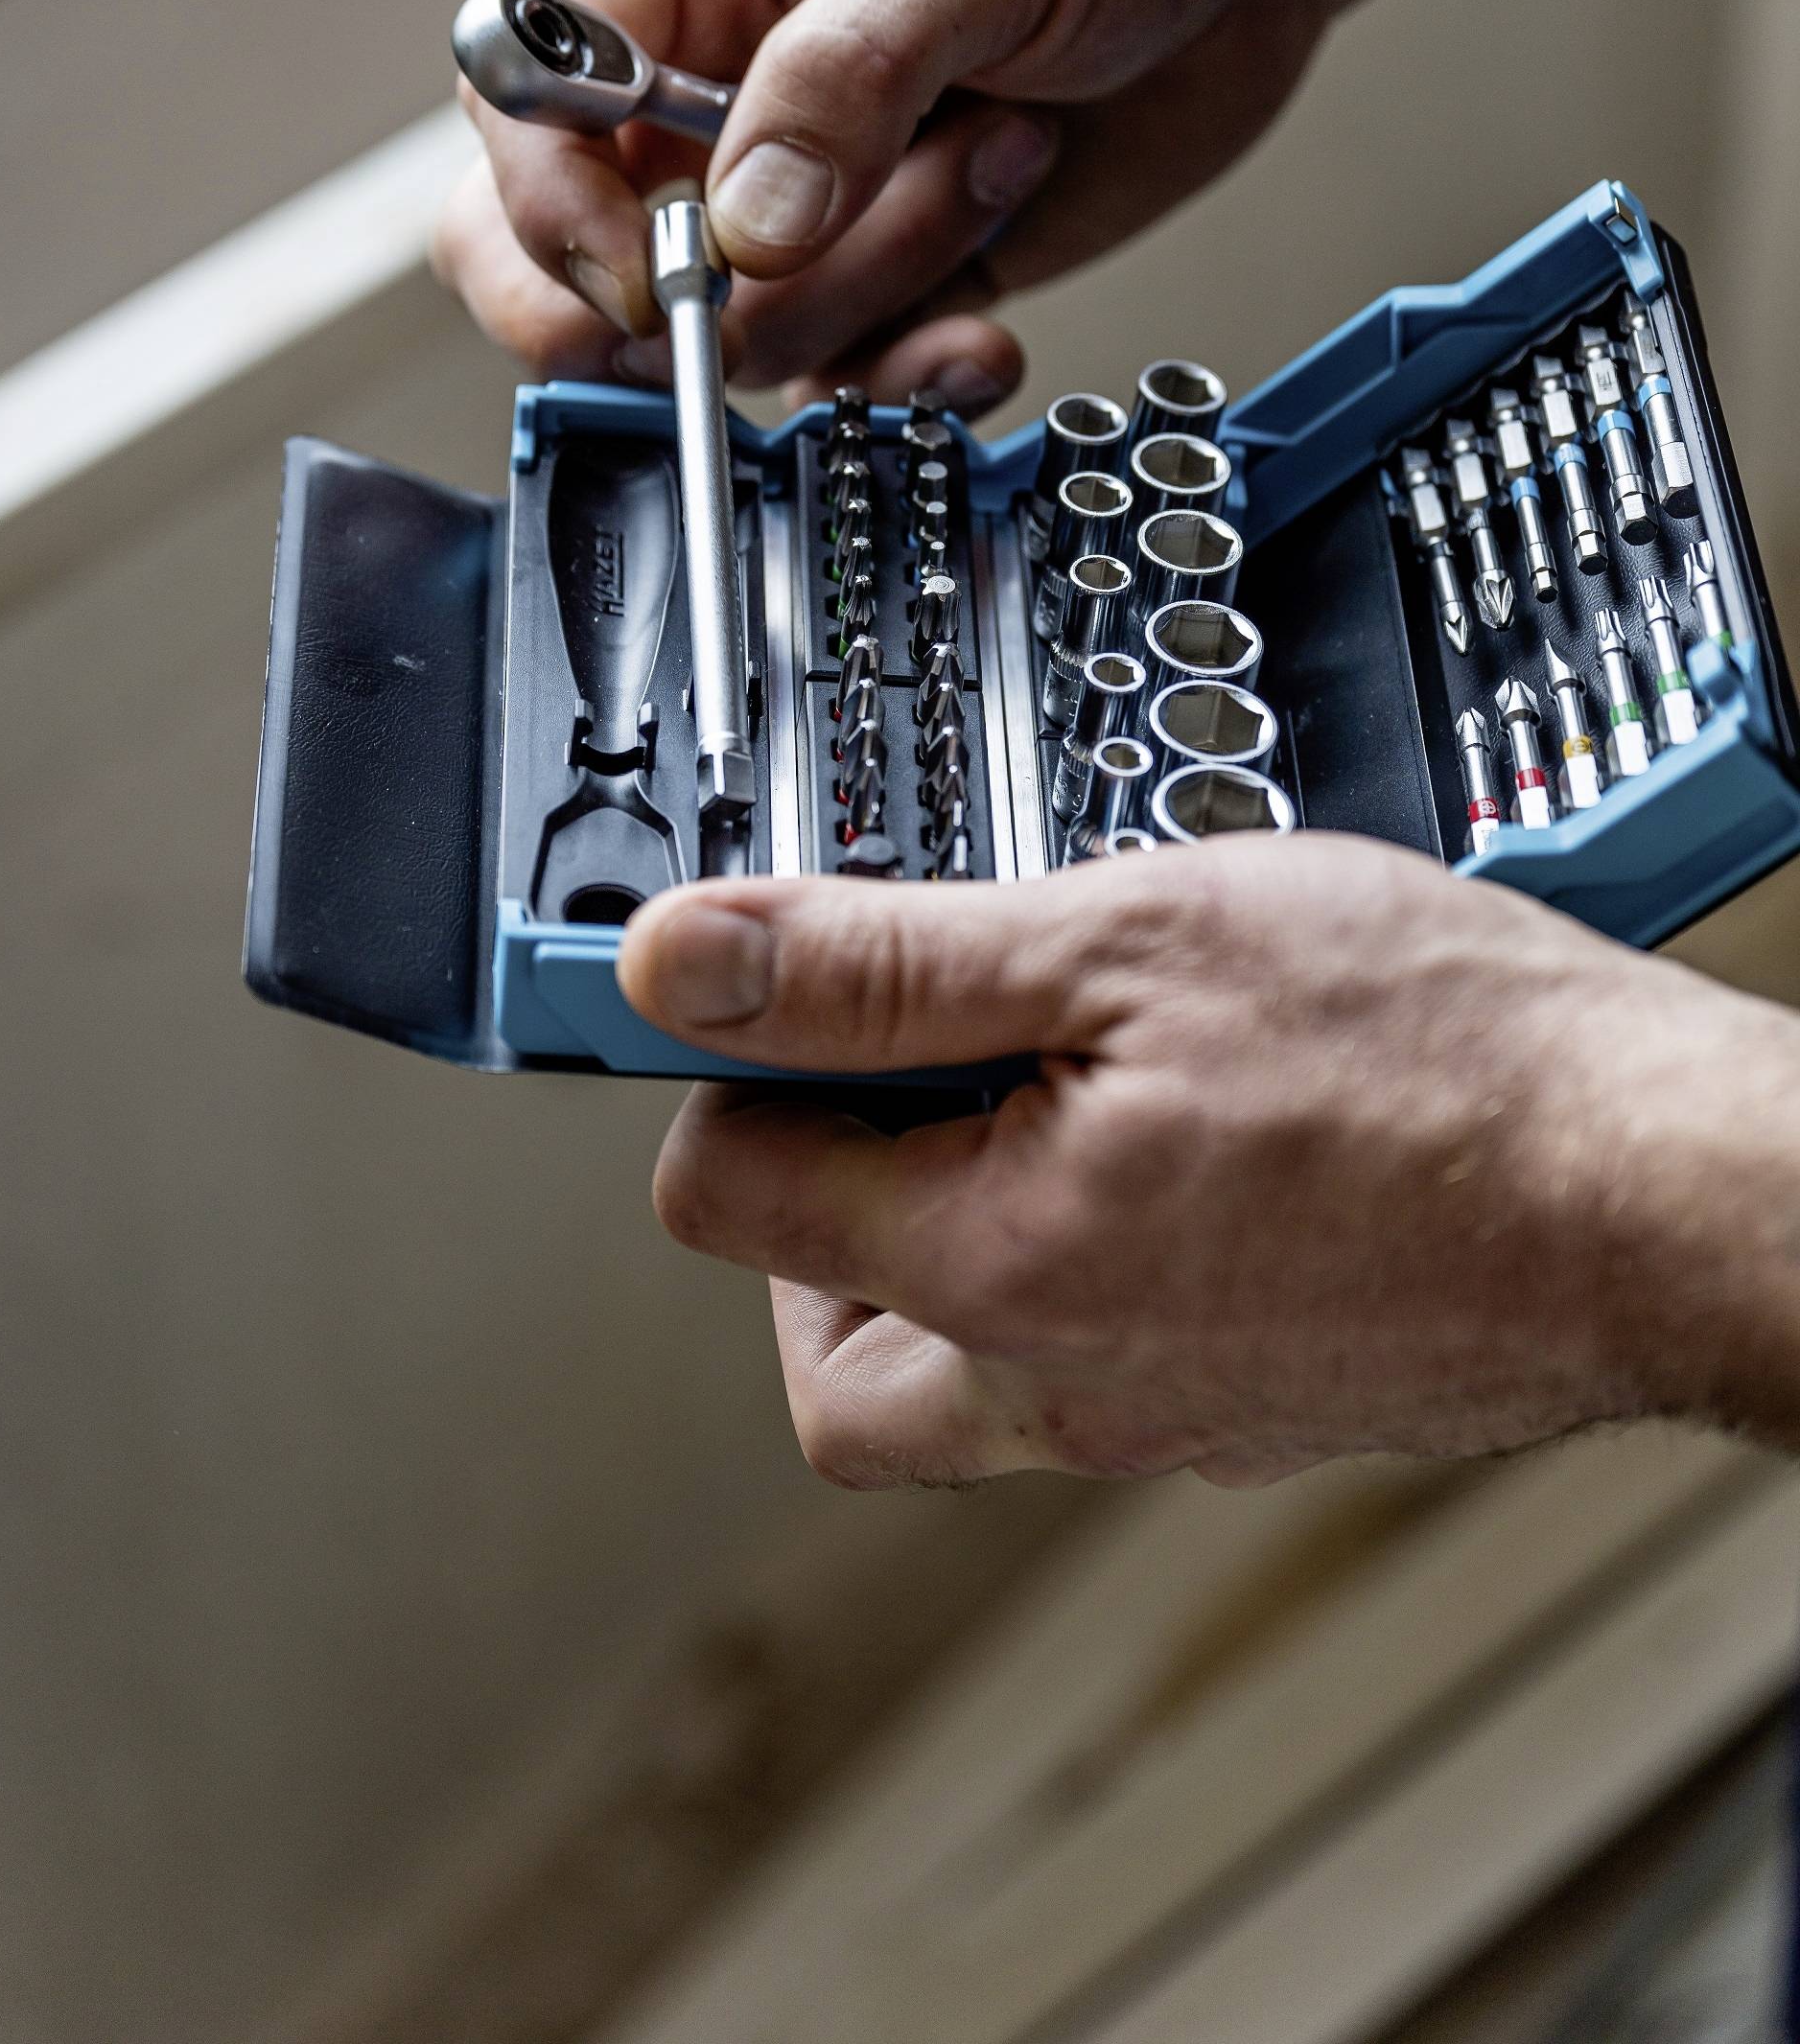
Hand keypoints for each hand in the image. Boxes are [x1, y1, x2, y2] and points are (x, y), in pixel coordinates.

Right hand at [435, 0, 1322, 410]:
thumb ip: (846, 77)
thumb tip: (744, 229)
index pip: (522, 100)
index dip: (549, 204)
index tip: (653, 263)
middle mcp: (716, 91)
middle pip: (561, 252)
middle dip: (654, 309)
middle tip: (766, 293)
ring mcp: (799, 198)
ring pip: (733, 330)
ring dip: (871, 289)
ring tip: (999, 161)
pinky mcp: (891, 275)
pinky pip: (844, 381)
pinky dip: (912, 381)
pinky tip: (989, 329)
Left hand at [620, 841, 1799, 1486]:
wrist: (1670, 1190)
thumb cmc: (1445, 1062)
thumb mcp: (1126, 936)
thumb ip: (882, 963)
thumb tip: (682, 962)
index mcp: (995, 1268)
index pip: (719, 1196)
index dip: (730, 1056)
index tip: (789, 976)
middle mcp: (1060, 1384)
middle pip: (823, 1345)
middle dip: (812, 1204)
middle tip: (899, 1067)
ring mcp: (1160, 1416)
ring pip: (959, 1376)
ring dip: (944, 1238)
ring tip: (1047, 1086)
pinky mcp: (1249, 1409)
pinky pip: (1090, 1367)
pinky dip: (1074, 1260)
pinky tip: (1167, 1138)